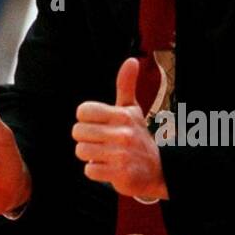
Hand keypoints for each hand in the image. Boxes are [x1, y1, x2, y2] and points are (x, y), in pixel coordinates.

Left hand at [72, 57, 169, 199]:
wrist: (157, 170)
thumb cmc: (138, 136)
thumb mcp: (132, 110)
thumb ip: (126, 85)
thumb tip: (132, 60)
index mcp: (122, 115)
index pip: (83, 111)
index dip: (86, 120)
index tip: (97, 125)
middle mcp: (123, 133)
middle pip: (78, 132)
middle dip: (85, 139)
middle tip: (100, 142)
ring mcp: (121, 154)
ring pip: (82, 151)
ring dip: (90, 156)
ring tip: (103, 155)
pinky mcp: (120, 173)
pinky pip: (89, 170)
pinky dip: (95, 170)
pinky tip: (108, 167)